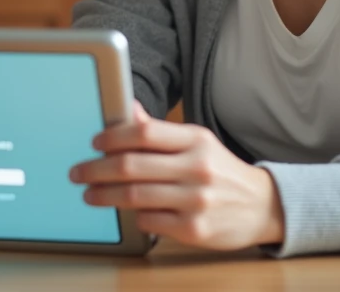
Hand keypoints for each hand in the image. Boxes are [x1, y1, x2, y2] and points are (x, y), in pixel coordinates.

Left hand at [70, 102, 284, 250]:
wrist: (262, 206)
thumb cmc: (220, 170)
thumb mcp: (197, 142)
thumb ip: (160, 131)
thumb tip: (129, 110)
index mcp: (195, 139)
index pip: (142, 132)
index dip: (111, 137)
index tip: (94, 143)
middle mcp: (196, 168)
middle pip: (131, 166)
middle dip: (96, 169)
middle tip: (78, 172)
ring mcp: (196, 200)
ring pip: (134, 196)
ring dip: (103, 195)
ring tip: (90, 194)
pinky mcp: (195, 229)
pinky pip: (149, 221)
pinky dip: (132, 216)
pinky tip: (126, 212)